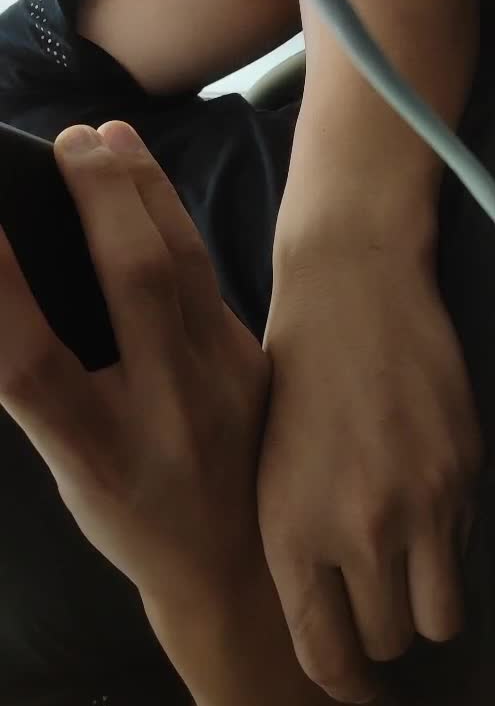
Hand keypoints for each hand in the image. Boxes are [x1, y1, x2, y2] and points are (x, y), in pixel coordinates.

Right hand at [0, 121, 269, 605]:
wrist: (238, 566)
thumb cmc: (133, 516)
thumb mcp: (73, 470)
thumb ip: (50, 386)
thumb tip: (19, 294)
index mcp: (97, 452)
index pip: (33, 361)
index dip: (0, 285)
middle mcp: (167, 410)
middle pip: (136, 280)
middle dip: (102, 195)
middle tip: (72, 140)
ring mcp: (224, 380)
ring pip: (185, 262)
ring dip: (146, 188)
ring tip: (112, 138)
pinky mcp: (257, 361)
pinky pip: (210, 275)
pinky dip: (174, 221)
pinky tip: (152, 191)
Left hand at [259, 244, 481, 703]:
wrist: (352, 288)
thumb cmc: (294, 370)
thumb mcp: (268, 462)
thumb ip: (297, 543)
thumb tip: (330, 610)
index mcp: (291, 528)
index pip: (326, 652)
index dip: (344, 680)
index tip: (356, 683)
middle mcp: (358, 528)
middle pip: (390, 639)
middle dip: (383, 628)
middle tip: (376, 597)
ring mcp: (420, 503)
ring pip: (440, 615)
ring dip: (424, 600)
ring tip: (407, 562)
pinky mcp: (463, 472)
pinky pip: (463, 545)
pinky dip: (445, 540)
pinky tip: (419, 491)